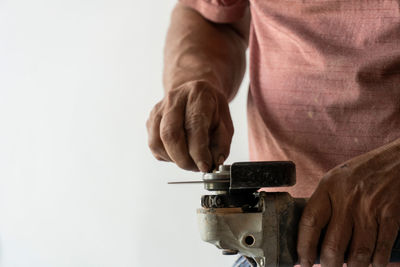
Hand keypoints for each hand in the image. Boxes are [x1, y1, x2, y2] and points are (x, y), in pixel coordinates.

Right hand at [146, 80, 233, 171]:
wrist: (195, 93)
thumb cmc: (211, 110)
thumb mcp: (225, 123)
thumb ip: (222, 144)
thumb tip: (215, 162)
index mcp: (198, 95)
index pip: (194, 125)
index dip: (198, 151)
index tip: (205, 166)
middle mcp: (175, 99)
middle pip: (170, 134)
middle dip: (183, 159)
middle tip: (197, 168)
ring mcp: (159, 109)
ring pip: (158, 142)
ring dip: (174, 159)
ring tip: (190, 161)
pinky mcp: (150, 120)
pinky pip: (154, 145)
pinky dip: (167, 156)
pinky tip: (179, 153)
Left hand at [297, 142, 399, 266]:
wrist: (397, 159)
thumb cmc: (362, 172)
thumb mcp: (336, 179)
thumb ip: (325, 202)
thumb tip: (314, 235)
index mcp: (328, 187)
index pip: (309, 222)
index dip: (303, 246)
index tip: (303, 261)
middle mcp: (347, 199)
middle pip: (333, 244)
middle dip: (329, 265)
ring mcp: (370, 208)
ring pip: (358, 253)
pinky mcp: (391, 214)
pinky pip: (381, 248)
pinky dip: (376, 262)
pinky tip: (372, 264)